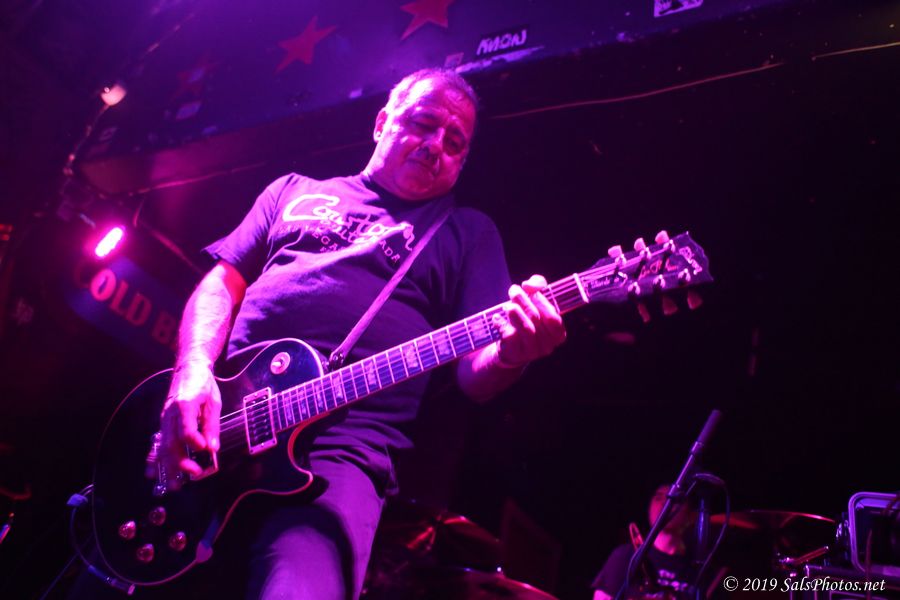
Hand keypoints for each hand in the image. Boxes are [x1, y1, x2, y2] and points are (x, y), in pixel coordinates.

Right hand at [149, 362, 220, 489]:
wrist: (188, 368)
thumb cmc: (203, 383)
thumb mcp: (214, 401)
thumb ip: (212, 425)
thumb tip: (212, 448)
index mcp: (184, 404)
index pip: (186, 428)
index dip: (194, 441)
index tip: (205, 450)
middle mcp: (170, 413)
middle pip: (172, 441)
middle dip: (181, 461)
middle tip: (194, 474)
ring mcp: (164, 418)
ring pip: (164, 445)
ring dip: (169, 466)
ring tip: (174, 484)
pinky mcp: (163, 423)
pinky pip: (158, 443)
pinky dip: (156, 459)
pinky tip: (154, 474)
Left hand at [493, 274, 565, 367]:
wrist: (509, 348)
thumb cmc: (525, 322)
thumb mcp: (535, 304)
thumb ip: (538, 288)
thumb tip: (529, 284)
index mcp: (557, 333)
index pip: (553, 317)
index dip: (541, 301)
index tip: (529, 288)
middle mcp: (548, 344)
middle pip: (537, 318)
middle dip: (524, 301)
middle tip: (513, 290)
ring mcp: (532, 351)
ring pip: (526, 328)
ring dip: (515, 312)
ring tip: (507, 305)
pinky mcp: (516, 353)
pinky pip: (510, 336)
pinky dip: (501, 324)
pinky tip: (497, 318)